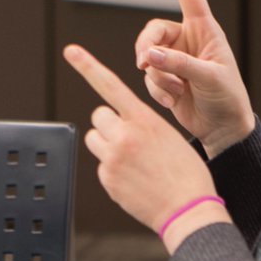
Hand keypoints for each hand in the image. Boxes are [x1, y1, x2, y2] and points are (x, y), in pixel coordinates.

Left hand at [63, 43, 226, 243]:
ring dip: (107, 145)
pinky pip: (101, 165)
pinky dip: (113, 170)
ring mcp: (112, 158)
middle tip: (129, 140)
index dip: (88, 66)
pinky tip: (135, 180)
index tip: (71, 51)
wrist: (189, 209)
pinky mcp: (107, 179)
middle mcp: (124, 135)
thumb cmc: (187, 174)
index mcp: (144, 120)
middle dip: (110, 124)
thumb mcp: (169, 137)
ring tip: (132, 161)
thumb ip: (142, 126)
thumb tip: (120, 128)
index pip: (110, 85)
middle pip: (99, 116)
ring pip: (95, 139)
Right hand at [135, 0, 253, 156]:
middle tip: (146, 63)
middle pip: (152, 31)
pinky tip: (173, 100)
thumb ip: (180, 64)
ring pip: (147, 56)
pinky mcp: (164, 78)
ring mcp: (174, 59)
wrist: (223, 128)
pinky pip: (148, 77)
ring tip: (176, 90)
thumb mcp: (210, 78)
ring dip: (157, 76)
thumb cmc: (227, 98)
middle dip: (146, 47)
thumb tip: (151, 55)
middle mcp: (187, 40)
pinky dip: (157, 90)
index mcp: (205, 30)